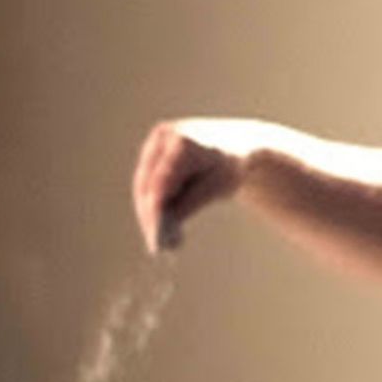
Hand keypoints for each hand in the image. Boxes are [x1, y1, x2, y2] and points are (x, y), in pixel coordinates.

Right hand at [131, 119, 253, 253]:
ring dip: (148, 212)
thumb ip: (191, 202)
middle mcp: (166, 136)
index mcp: (185, 143)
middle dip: (151, 215)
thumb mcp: (218, 187)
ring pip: (144, 182)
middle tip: (158, 245)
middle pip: (149, 182)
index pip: (162, 181)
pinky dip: (152, 202)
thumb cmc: (230, 166)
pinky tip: (158, 224)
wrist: (237, 143)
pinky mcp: (153, 148)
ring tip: (160, 241)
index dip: (155, 209)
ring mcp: (157, 140)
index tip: (156, 234)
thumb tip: (166, 222)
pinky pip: (147, 179)